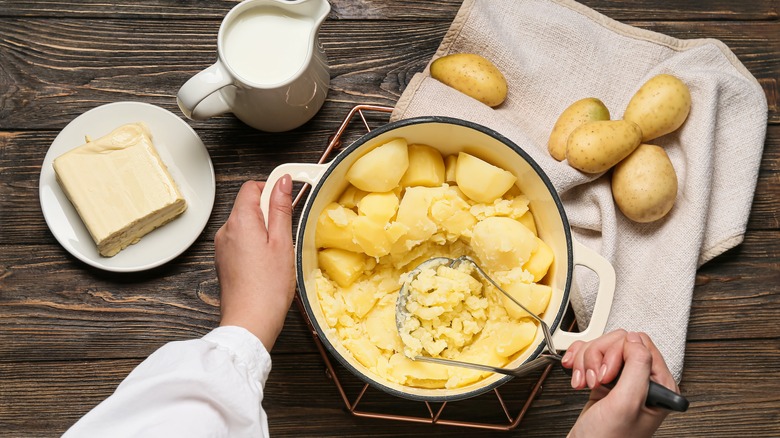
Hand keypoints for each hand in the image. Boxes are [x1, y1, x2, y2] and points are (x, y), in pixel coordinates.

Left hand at [215, 176, 294, 350]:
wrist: (249, 322)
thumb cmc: (268, 287)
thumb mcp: (283, 242)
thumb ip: (281, 208)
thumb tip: (282, 182)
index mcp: (240, 221)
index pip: (251, 187)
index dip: (271, 188)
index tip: (288, 197)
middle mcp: (226, 231)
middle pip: (248, 205)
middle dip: (269, 212)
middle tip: (286, 233)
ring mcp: (223, 247)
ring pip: (246, 224)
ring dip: (263, 230)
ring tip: (278, 252)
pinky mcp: (224, 261)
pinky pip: (241, 241)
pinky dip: (255, 244)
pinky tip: (268, 262)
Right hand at [561, 330, 677, 437]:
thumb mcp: (626, 402)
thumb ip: (637, 366)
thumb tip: (634, 338)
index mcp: (660, 384)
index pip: (640, 344)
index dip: (618, 354)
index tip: (607, 375)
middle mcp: (643, 380)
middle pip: (618, 342)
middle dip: (598, 358)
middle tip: (595, 380)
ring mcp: (623, 380)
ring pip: (602, 347)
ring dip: (586, 362)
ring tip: (584, 382)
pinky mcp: (605, 380)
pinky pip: (590, 356)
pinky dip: (579, 362)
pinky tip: (577, 376)